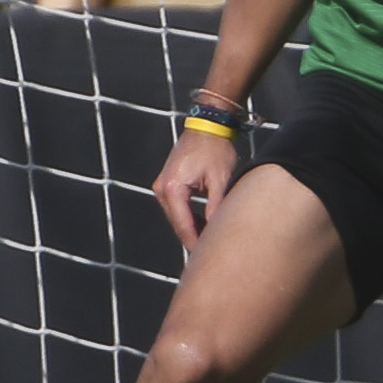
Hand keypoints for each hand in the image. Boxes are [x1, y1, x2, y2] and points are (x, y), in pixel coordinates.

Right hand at [152, 128, 241, 251]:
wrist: (208, 125)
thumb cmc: (215, 147)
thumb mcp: (220, 180)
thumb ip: (216, 207)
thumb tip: (216, 231)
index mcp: (173, 188)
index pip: (183, 225)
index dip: (195, 243)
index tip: (207, 256)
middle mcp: (162, 189)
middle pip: (177, 224)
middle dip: (194, 238)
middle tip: (213, 252)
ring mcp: (163, 186)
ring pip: (177, 217)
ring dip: (192, 228)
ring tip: (212, 239)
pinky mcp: (168, 184)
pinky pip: (177, 208)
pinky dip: (189, 217)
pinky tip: (205, 223)